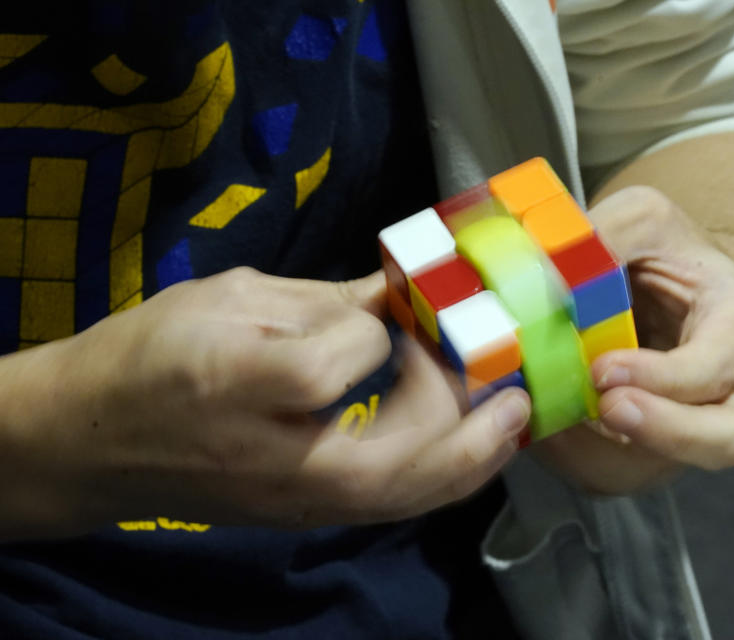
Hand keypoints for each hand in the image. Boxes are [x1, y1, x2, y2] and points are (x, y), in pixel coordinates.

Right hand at [1, 267, 528, 538]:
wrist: (93, 442)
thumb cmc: (150, 355)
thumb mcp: (229, 300)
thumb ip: (322, 302)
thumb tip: (399, 295)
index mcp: (242, 386)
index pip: (341, 357)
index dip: (372, 325)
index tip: (382, 305)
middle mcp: (277, 459)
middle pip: (399, 458)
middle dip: (470, 415)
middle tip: (511, 374)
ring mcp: (294, 500)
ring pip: (405, 496)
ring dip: (473, 457)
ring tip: (512, 417)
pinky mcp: (304, 515)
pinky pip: (389, 506)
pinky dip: (441, 478)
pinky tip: (470, 447)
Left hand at [533, 186, 733, 493]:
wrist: (664, 277)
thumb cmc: (662, 248)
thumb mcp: (641, 218)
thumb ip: (608, 234)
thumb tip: (551, 268)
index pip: (719, 365)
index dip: (665, 377)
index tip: (604, 370)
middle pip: (726, 437)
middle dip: (666, 432)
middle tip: (607, 408)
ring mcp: (700, 418)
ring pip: (678, 463)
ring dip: (623, 450)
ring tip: (575, 418)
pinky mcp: (659, 440)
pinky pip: (633, 465)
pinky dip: (593, 455)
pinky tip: (557, 426)